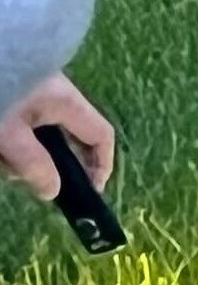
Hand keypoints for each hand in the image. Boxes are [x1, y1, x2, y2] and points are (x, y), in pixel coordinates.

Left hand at [0, 75, 114, 203]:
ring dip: (14, 153)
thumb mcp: (9, 135)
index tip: (88, 191)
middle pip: (63, 139)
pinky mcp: (12, 93)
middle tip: (16, 174)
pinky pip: (17, 125)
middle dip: (40, 163)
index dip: (101, 164)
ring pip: (34, 134)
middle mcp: (55, 95)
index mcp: (65, 102)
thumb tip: (53, 190)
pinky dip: (7, 139)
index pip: (100, 135)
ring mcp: (32, 94)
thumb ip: (33, 164)